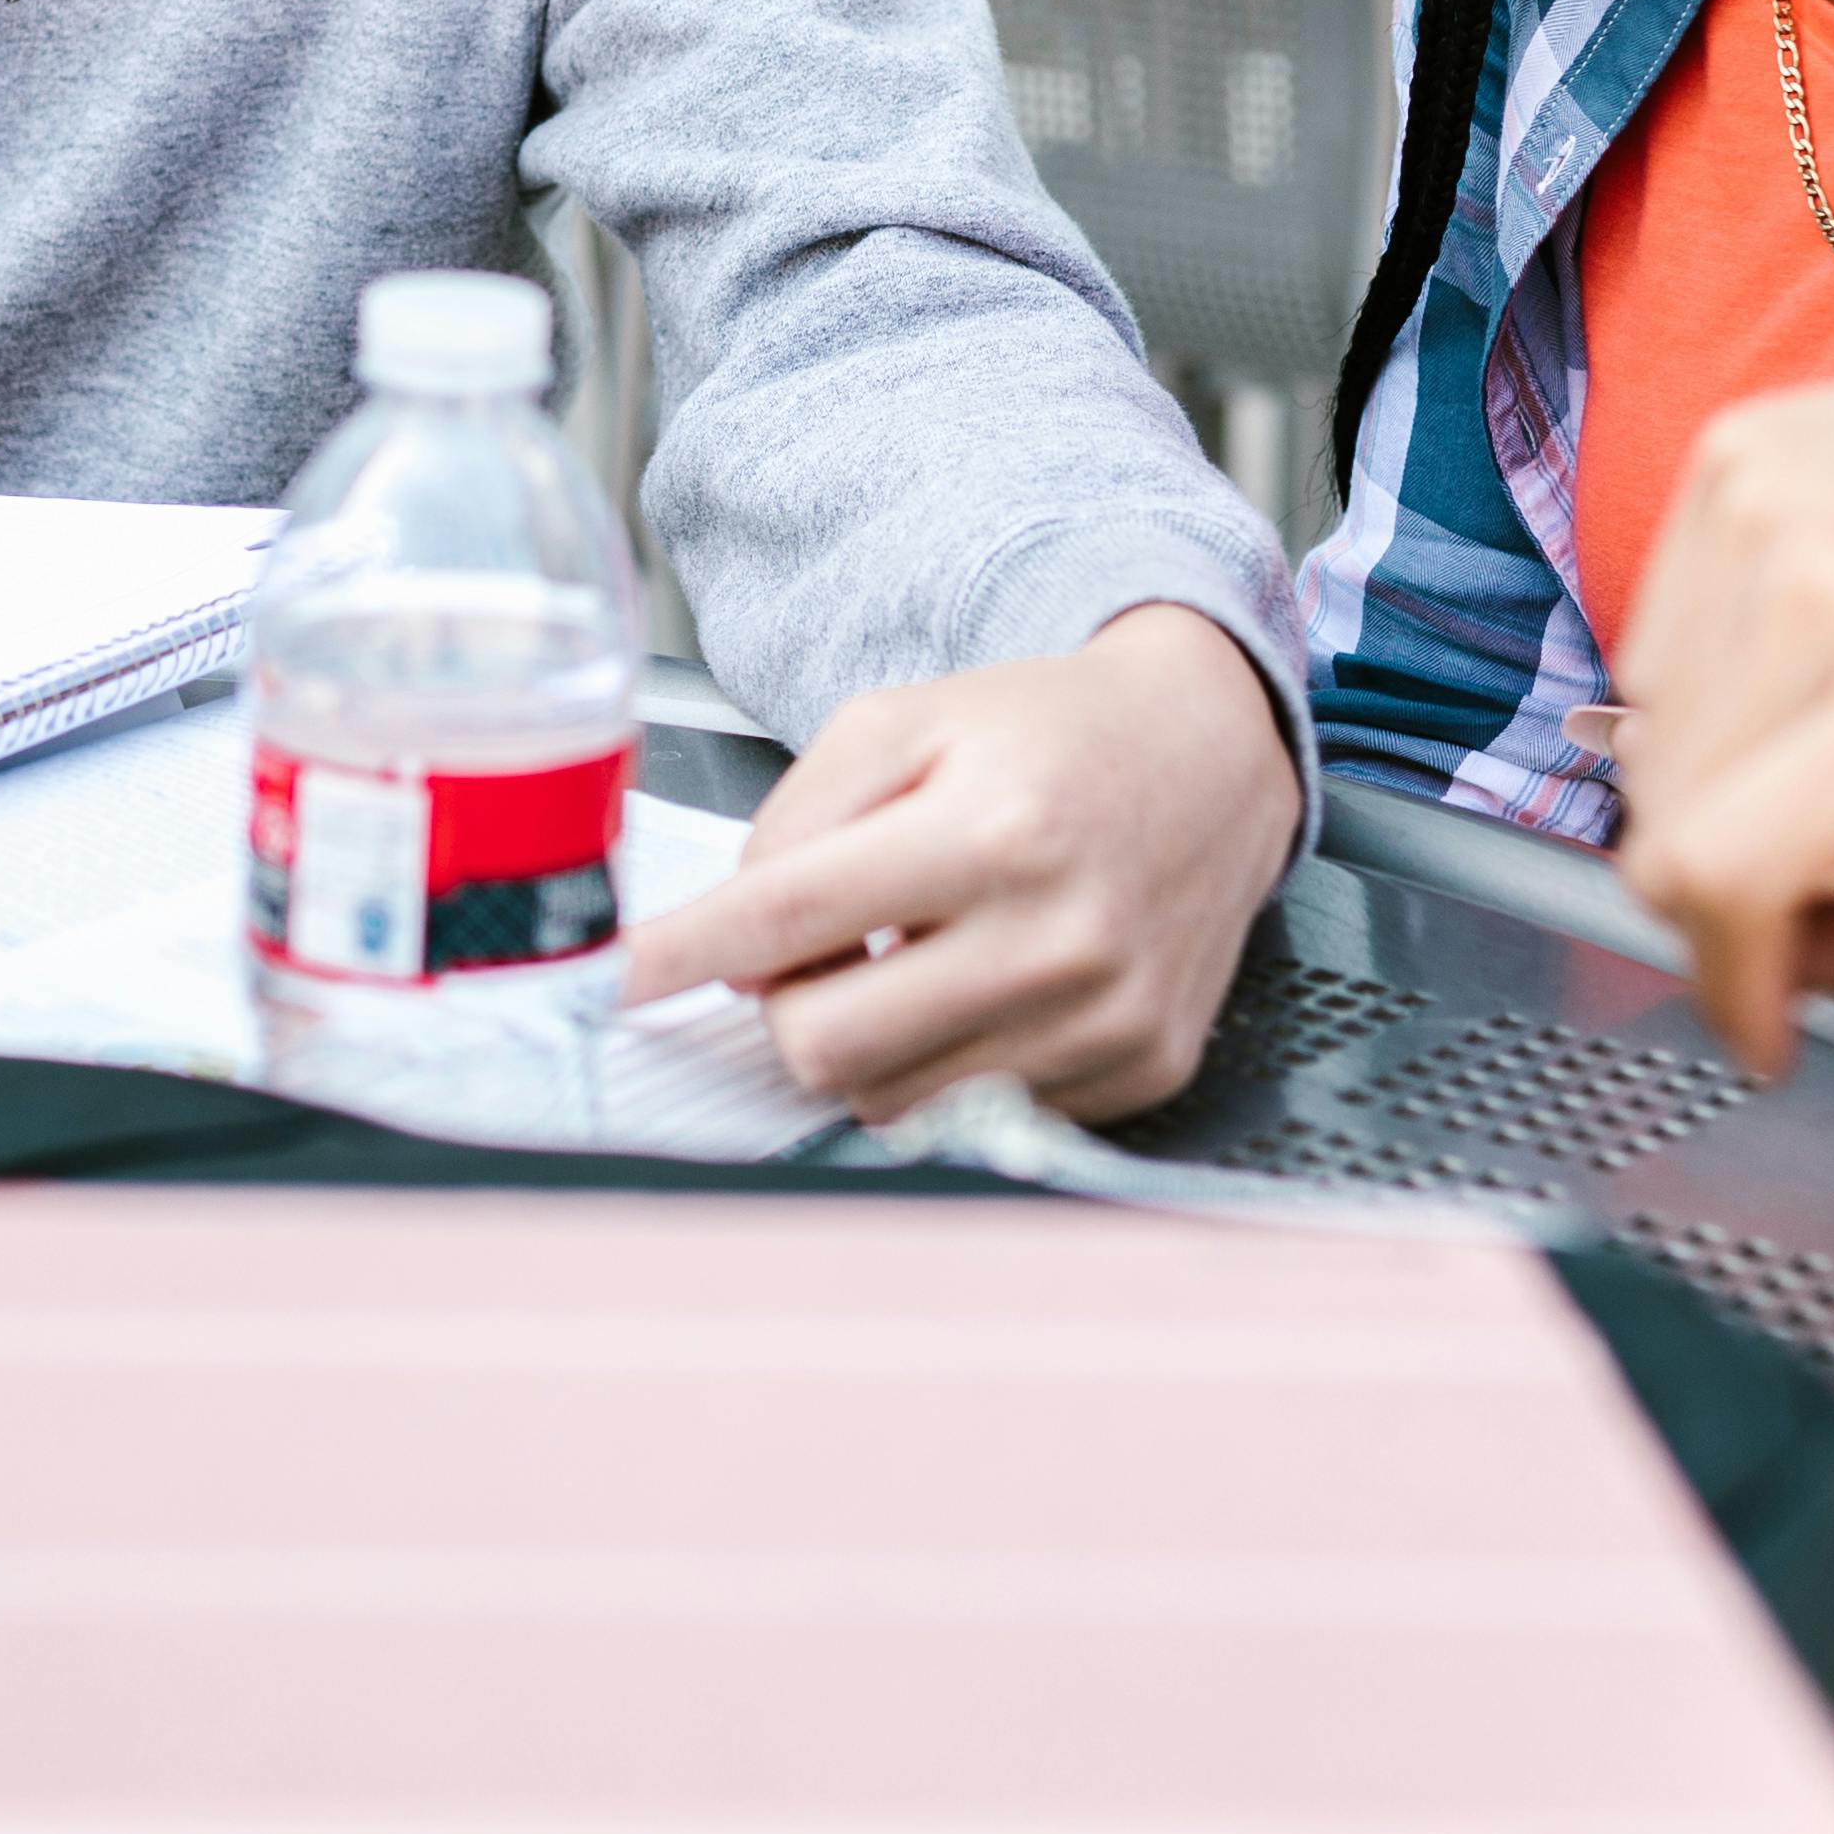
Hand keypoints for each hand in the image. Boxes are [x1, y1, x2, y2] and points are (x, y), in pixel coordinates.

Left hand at [618, 605, 1303, 1122]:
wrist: (1213, 755)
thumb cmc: (1045, 736)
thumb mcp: (902, 720)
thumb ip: (797, 823)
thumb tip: (729, 949)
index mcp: (994, 829)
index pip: (794, 916)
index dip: (685, 954)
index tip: (621, 982)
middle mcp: (1059, 934)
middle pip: (828, 1044)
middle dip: (783, 1007)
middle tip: (807, 954)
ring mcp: (1106, 1018)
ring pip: (892, 1101)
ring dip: (863, 1041)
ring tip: (907, 958)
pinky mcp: (1139, 1068)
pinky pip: (978, 1112)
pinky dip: (946, 1062)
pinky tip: (982, 987)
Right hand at [1608, 302, 1833, 1103]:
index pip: (1722, 871)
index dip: (1727, 984)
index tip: (1774, 1028)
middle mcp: (1819, 588)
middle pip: (1665, 827)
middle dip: (1734, 918)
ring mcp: (1759, 507)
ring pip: (1646, 738)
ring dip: (1712, 807)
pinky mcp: (1735, 455)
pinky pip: (1655, 634)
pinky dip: (1704, 700)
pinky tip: (1814, 690)